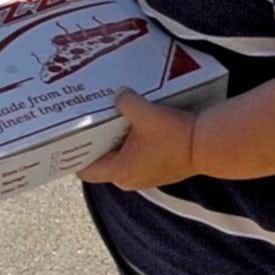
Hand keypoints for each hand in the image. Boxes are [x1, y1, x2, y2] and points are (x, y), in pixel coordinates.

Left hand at [77, 89, 199, 189]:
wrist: (209, 144)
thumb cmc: (176, 134)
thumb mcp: (144, 113)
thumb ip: (125, 102)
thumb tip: (119, 95)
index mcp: (120, 172)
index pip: (85, 170)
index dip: (74, 155)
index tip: (66, 139)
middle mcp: (130, 179)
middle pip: (102, 162)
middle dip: (95, 144)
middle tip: (86, 123)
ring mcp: (146, 176)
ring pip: (120, 158)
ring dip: (115, 142)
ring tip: (109, 120)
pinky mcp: (160, 168)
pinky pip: (137, 156)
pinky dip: (132, 143)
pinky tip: (134, 125)